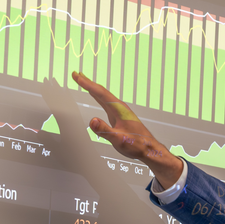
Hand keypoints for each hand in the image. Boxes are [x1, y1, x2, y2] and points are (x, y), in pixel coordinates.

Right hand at [70, 70, 182, 188]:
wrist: (149, 149)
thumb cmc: (137, 145)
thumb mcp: (118, 140)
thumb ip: (105, 130)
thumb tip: (93, 121)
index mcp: (119, 109)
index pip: (100, 93)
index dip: (88, 84)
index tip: (77, 77)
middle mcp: (119, 108)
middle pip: (101, 91)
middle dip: (88, 82)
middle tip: (76, 74)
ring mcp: (119, 111)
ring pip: (103, 96)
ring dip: (92, 88)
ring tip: (83, 81)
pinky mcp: (118, 116)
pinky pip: (105, 102)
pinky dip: (97, 97)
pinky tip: (96, 96)